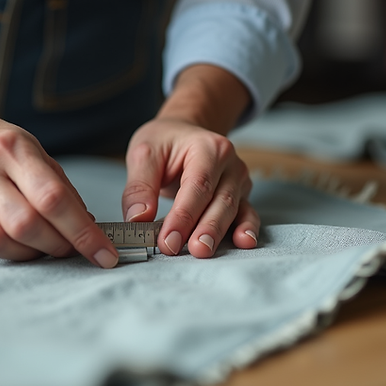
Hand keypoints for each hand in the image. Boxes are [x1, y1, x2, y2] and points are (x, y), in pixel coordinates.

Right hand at [0, 55, 118, 269]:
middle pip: (25, 222)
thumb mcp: (37, 154)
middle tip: (70, 250)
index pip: (54, 198)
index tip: (105, 254)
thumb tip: (89, 228)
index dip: (83, 231)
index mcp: (15, 150)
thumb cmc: (5, 148)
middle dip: (57, 245)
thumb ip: (61, 189)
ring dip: (25, 255)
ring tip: (39, 251)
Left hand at [122, 117, 259, 257]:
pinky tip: (243, 242)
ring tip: (205, 251)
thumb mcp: (143, 154)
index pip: (197, 186)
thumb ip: (139, 187)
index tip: (168, 240)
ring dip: (220, 234)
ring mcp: (238, 180)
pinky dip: (246, 229)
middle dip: (206, 229)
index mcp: (207, 148)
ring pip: (233, 211)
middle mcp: (229, 163)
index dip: (183, 216)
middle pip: (220, 200)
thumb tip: (138, 219)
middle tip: (193, 251)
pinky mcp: (240, 196)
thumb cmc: (164, 143)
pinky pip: (247, 214)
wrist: (182, 134)